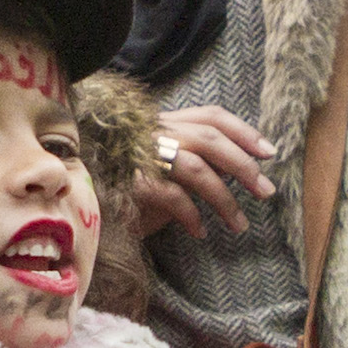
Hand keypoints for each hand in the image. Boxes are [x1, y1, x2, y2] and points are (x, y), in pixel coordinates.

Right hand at [135, 108, 275, 241]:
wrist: (79, 193)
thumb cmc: (123, 182)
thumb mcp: (161, 166)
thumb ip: (191, 162)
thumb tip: (234, 172)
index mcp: (164, 123)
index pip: (210, 115)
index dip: (243, 131)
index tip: (269, 151)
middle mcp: (153, 133)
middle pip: (209, 138)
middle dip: (243, 164)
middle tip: (265, 191)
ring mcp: (140, 155)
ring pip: (196, 167)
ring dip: (224, 198)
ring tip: (239, 224)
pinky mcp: (130, 182)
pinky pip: (171, 196)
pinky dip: (191, 216)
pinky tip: (201, 232)